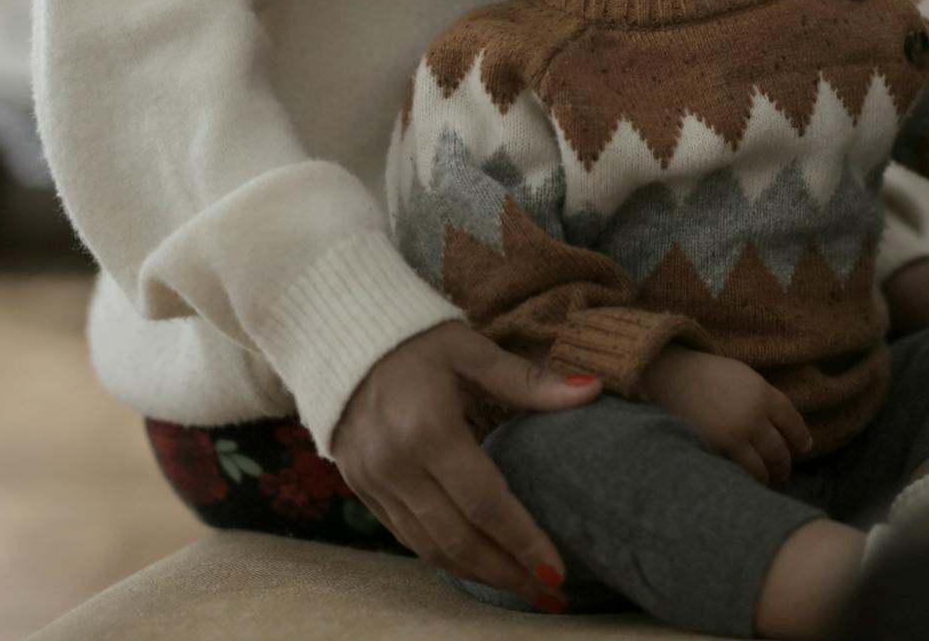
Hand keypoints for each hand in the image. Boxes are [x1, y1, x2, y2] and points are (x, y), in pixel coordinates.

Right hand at [330, 320, 602, 610]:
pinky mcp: (360, 488)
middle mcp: (396, 465)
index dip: (523, 540)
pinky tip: (477, 564)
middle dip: (507, 573)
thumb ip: (529, 380)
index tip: (557, 570)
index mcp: (428, 430)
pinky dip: (443, 556)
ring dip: (477, 574)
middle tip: (549, 595)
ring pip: (429, 547)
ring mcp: (373, 482)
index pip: (485, 501)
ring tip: (522, 589)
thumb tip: (591, 390)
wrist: (337, 334)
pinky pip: (405, 536)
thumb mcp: (472, 351)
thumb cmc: (415, 339)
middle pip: (458, 538)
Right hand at [639, 346, 813, 484]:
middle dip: (783, 465)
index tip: (804, 448)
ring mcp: (733, 435)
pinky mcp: (715, 450)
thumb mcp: (744, 377)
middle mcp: (753, 416)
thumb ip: (764, 398)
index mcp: (763, 394)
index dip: (801, 438)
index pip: (792, 422)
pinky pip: (736, 471)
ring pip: (760, 468)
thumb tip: (781, 425)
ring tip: (765, 481)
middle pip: (778, 450)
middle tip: (783, 472)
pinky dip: (742, 478)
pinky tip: (742, 481)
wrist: (670, 376)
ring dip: (765, 477)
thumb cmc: (707, 374)